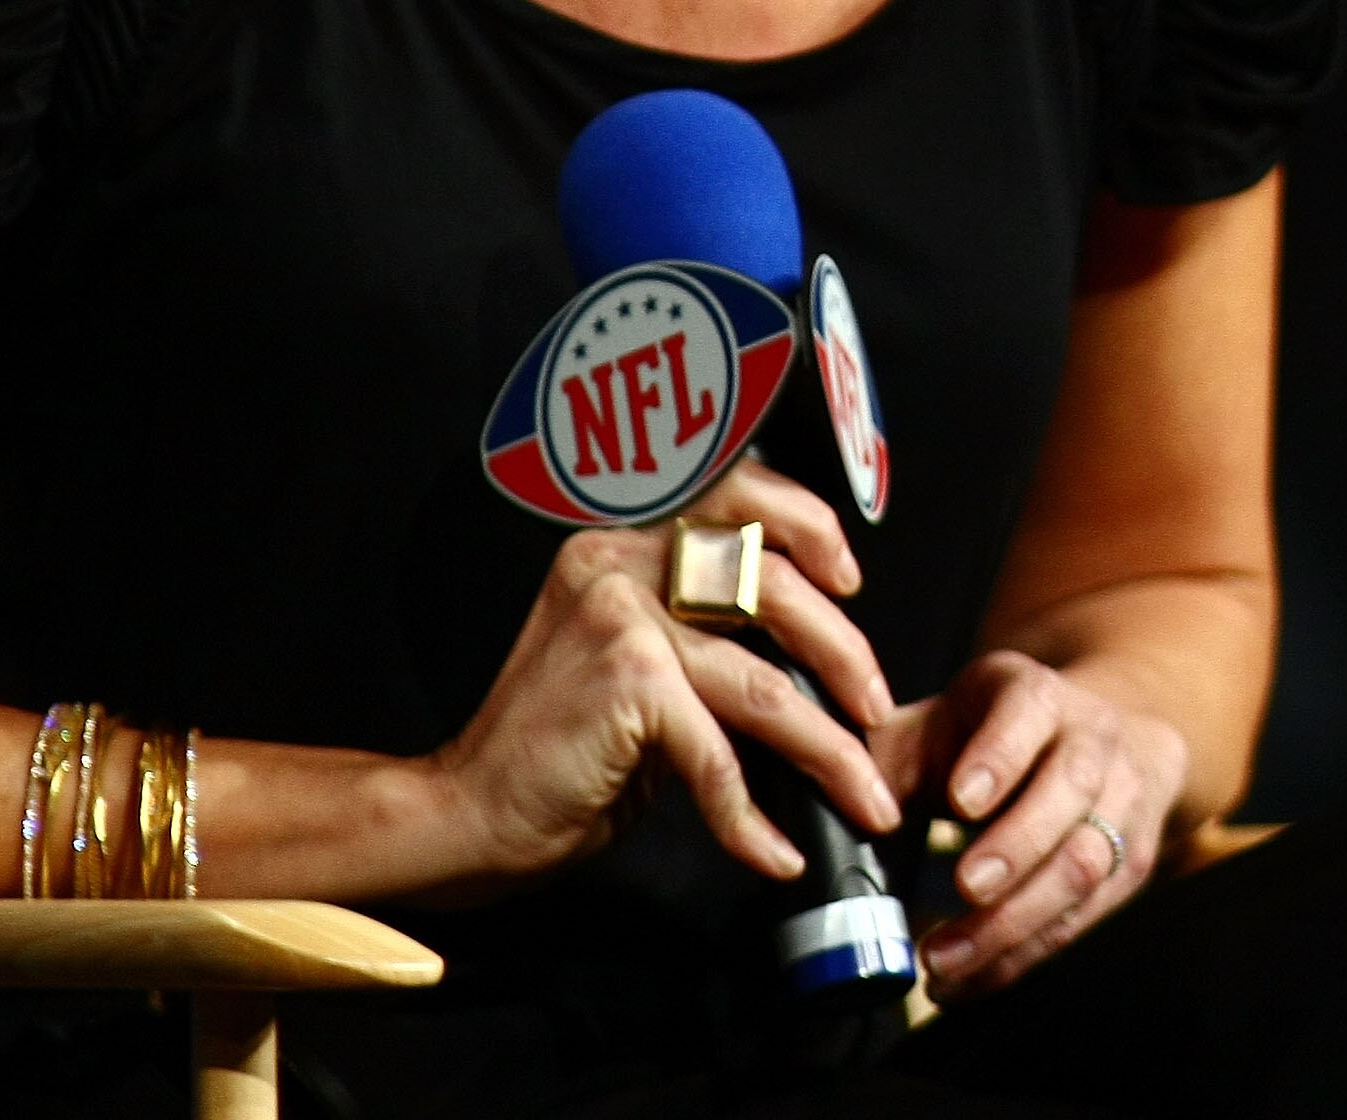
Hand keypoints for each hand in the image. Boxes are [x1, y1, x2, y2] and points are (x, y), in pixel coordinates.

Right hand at [438, 460, 900, 888]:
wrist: (472, 807)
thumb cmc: (560, 745)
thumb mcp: (633, 662)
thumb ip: (702, 637)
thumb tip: (809, 657)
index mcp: (621, 542)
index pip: (733, 495)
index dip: (806, 525)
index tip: (849, 581)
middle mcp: (618, 560)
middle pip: (768, 579)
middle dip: (842, 648)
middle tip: (875, 706)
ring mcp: (621, 617)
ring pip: (762, 678)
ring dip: (827, 748)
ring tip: (864, 795)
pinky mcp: (626, 683)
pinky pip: (719, 754)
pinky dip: (753, 817)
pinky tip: (773, 851)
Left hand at [874, 651, 1187, 997]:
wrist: (1091, 738)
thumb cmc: (993, 733)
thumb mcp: (943, 722)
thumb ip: (889, 756)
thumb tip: (841, 804)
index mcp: (1035, 693)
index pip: (1027, 712)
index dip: (997, 756)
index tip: (959, 801)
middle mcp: (1091, 740)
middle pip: (1069, 791)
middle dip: (1016, 846)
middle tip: (965, 888)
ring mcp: (1121, 803)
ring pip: (1086, 862)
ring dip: (1015, 921)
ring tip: (946, 958)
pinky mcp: (1132, 865)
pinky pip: (1083, 917)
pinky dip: (1024, 954)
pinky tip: (972, 976)